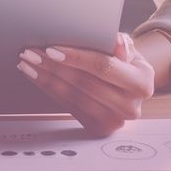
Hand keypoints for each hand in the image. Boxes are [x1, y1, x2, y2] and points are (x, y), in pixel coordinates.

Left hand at [16, 32, 156, 136]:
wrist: (130, 87)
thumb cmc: (125, 62)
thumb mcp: (129, 49)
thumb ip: (121, 44)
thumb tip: (116, 43)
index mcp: (142, 83)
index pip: (105, 67)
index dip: (77, 57)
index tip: (52, 48)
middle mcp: (131, 106)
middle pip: (85, 83)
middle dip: (54, 66)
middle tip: (31, 53)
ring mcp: (115, 120)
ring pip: (73, 97)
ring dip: (46, 78)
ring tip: (28, 62)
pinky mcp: (99, 128)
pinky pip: (68, 106)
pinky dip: (49, 89)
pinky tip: (36, 76)